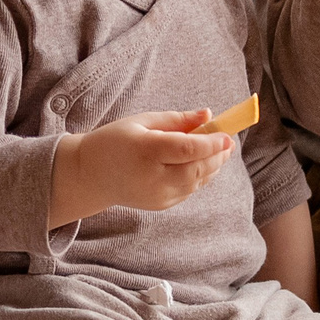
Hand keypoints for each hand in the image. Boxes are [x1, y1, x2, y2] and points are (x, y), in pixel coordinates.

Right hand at [50, 110, 235, 229]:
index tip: (227, 135)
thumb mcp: (142, 121)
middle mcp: (153, 177)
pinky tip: (202, 164)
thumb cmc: (115, 141)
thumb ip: (177, 120)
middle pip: (197, 169)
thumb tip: (208, 115)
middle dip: (217, 155)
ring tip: (219, 151)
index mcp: (146, 151)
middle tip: (228, 142)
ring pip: (197, 182)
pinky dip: (200, 177)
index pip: (188, 149)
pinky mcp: (161, 205)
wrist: (91, 175)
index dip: (212, 143)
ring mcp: (158, 195)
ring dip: (212, 166)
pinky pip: (189, 190)